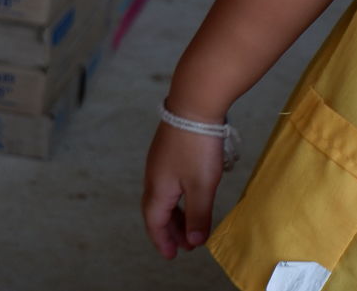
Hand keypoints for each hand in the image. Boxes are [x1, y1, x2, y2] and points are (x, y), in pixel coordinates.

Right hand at [142, 121, 224, 259]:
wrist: (195, 102)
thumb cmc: (197, 145)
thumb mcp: (202, 185)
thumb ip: (198, 215)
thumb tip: (194, 241)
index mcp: (157, 189)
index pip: (155, 223)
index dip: (164, 241)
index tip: (173, 255)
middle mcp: (154, 176)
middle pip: (157, 211)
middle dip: (171, 229)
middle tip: (185, 244)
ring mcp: (160, 160)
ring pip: (164, 195)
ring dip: (176, 212)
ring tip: (192, 221)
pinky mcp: (170, 148)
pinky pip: (170, 180)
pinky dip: (179, 194)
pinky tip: (192, 190)